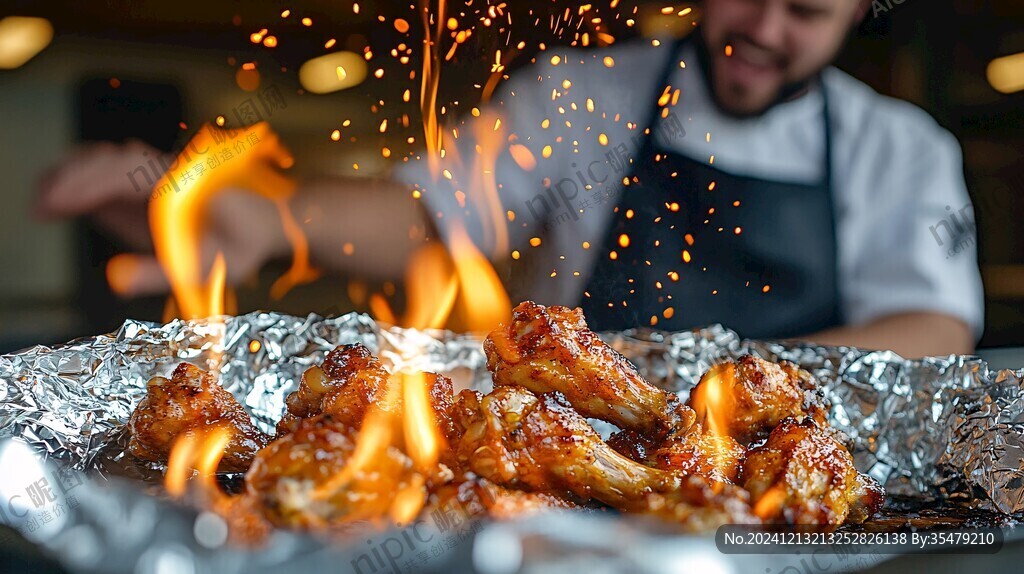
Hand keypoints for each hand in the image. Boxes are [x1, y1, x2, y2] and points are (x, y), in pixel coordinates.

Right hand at [36, 140, 287, 296]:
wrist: (267, 222)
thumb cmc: (241, 247)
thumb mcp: (206, 269)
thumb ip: (158, 273)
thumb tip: (114, 278)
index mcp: (181, 185)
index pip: (124, 172)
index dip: (86, 184)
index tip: (55, 200)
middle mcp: (166, 169)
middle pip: (109, 160)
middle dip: (70, 180)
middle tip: (39, 208)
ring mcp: (156, 171)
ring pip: (106, 158)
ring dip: (71, 175)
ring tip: (43, 204)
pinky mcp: (148, 180)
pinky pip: (110, 169)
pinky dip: (81, 177)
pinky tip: (58, 198)